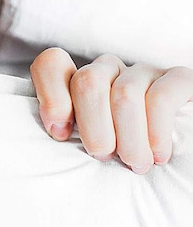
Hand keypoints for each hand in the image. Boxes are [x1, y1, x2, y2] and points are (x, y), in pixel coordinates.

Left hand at [30, 47, 192, 172]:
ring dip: (128, 138)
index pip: (51, 64)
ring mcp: (142, 72)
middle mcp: (109, 69)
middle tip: (104, 156)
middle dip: (93, 127)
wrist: (176, 157)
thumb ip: (66, 130)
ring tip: (135, 163)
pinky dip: (156, 131)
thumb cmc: (120, 154)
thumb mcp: (86, 142)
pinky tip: (158, 154)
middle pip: (88, 81)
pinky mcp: (178, 79)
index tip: (61, 134)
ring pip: (124, 94)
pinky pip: (161, 98)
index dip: (51, 98)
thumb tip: (58, 130)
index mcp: (79, 80)